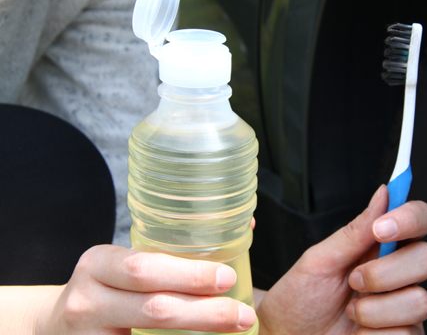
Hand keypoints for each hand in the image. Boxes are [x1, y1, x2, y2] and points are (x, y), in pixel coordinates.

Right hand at [30, 245, 255, 333]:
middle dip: (206, 312)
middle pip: (154, 308)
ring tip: (237, 330)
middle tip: (243, 314)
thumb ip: (168, 254)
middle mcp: (87, 301)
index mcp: (98, 264)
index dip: (189, 275)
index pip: (144, 267)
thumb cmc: (108, 290)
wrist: (55, 328)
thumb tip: (247, 225)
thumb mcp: (123, 265)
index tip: (228, 278)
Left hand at [256, 185, 426, 334]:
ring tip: (353, 312)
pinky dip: (374, 333)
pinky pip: (407, 333)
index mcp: (380, 246)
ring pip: (420, 301)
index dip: (410, 218)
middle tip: (355, 280)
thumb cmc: (299, 299)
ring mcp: (402, 306)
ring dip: (375, 309)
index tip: (382, 228)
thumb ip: (355, 231)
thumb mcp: (319, 261)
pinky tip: (360, 332)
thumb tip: (383, 194)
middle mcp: (397, 273)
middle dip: (386, 272)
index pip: (418, 220)